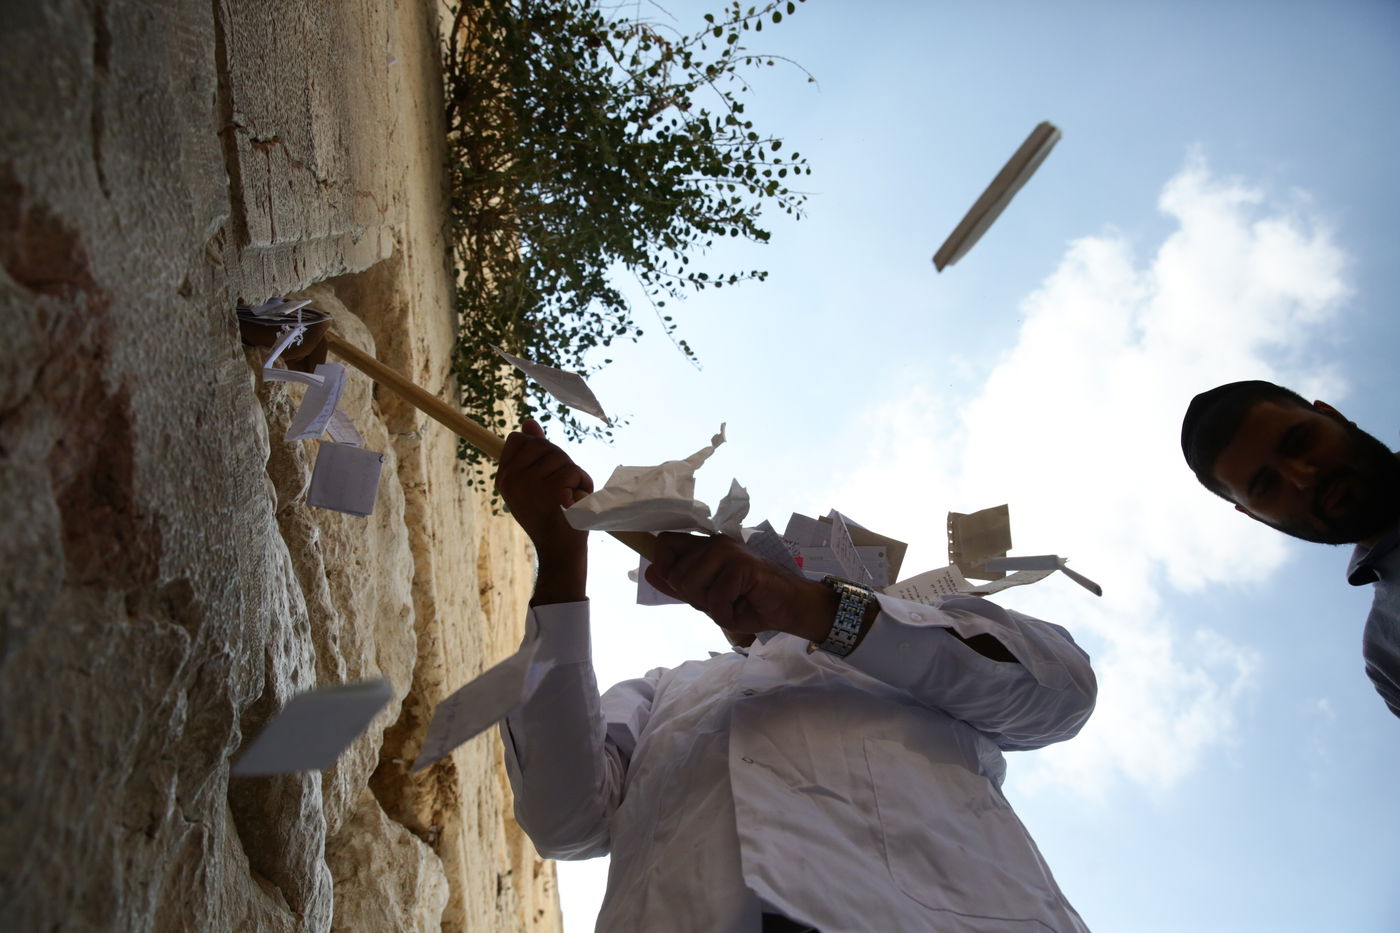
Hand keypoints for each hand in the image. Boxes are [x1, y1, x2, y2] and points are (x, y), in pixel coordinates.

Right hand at [495, 418, 591, 563]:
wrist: (558, 551)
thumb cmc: (550, 517)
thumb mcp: (534, 483)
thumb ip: (532, 452)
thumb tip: (529, 421)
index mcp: (504, 478)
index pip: (518, 440)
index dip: (539, 449)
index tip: (547, 471)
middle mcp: (511, 480)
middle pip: (542, 445)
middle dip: (560, 461)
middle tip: (563, 486)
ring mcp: (528, 485)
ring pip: (561, 457)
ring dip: (574, 475)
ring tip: (570, 496)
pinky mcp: (550, 491)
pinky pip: (573, 472)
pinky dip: (582, 484)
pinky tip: (576, 502)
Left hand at [644, 533, 836, 640]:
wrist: (790, 609)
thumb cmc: (751, 603)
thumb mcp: (709, 599)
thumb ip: (680, 586)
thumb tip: (648, 573)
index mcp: (706, 547)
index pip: (665, 543)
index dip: (664, 567)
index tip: (684, 587)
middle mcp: (715, 543)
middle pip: (675, 575)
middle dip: (695, 598)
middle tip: (722, 600)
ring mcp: (729, 551)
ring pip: (691, 585)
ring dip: (711, 608)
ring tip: (734, 602)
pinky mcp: (742, 565)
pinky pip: (715, 599)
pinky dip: (727, 615)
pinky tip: (744, 607)